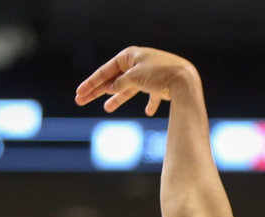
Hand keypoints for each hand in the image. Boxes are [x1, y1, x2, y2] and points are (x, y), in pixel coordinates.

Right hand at [75, 47, 197, 115]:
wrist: (184, 80)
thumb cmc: (159, 74)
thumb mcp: (134, 77)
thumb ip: (120, 83)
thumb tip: (111, 88)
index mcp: (130, 56)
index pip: (106, 71)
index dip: (92, 83)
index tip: (79, 93)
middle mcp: (139, 64)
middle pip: (114, 80)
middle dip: (99, 91)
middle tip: (81, 101)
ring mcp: (150, 75)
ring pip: (130, 89)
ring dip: (118, 98)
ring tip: (107, 108)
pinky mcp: (161, 86)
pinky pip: (152, 96)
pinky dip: (150, 104)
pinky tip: (148, 113)